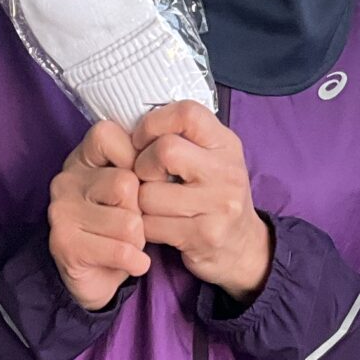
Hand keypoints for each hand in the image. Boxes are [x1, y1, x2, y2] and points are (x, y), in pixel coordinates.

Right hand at [46, 121, 151, 311]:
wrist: (95, 275)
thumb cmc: (119, 223)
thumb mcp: (130, 187)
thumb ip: (141, 164)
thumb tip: (166, 155)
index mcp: (82, 158)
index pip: (109, 135)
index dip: (135, 159)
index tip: (141, 182)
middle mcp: (66, 180)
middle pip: (126, 183)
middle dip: (141, 209)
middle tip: (135, 222)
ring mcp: (62, 212)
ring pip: (128, 221)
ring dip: (138, 239)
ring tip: (128, 243)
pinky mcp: (65, 245)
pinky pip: (121, 251)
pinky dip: (136, 262)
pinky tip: (132, 263)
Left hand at [132, 102, 271, 302]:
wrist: (243, 246)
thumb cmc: (214, 195)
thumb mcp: (208, 159)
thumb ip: (175, 139)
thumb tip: (116, 127)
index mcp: (225, 144)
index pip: (187, 113)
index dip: (153, 123)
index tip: (141, 141)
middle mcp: (227, 171)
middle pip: (165, 150)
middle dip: (142, 165)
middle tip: (145, 178)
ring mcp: (219, 204)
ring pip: (150, 194)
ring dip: (139, 202)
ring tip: (152, 206)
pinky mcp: (204, 235)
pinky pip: (151, 225)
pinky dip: (144, 226)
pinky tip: (157, 225)